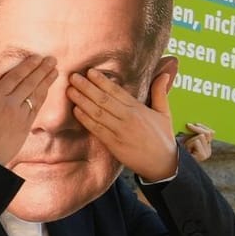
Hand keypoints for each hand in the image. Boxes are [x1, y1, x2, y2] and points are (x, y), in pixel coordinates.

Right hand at [0, 51, 56, 165]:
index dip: (27, 66)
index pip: (14, 77)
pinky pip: (37, 107)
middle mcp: (10, 105)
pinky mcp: (25, 126)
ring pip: (36, 94)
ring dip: (46, 81)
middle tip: (52, 59)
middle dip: (41, 70)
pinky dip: (43, 96)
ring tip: (54, 71)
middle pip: (29, 83)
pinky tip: (47, 90)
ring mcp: (20, 116)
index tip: (36, 57)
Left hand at [67, 65, 178, 180]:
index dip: (102, 81)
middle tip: (73, 77)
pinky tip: (76, 110)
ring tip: (70, 90)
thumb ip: (160, 92)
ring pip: (97, 113)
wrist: (163, 164)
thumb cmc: (162, 137)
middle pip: (103, 99)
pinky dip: (85, 119)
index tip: (90, 72)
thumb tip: (165, 73)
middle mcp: (128, 118)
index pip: (116, 91)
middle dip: (86, 87)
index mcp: (138, 109)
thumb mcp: (164, 113)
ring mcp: (120, 131)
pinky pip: (96, 129)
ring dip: (82, 101)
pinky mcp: (113, 144)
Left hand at [179, 122, 214, 163]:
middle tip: (187, 127)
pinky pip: (196, 141)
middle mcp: (209, 150)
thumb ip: (192, 134)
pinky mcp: (203, 155)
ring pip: (201, 136)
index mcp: (207, 146)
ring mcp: (207, 154)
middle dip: (196, 129)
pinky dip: (189, 143)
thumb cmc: (178, 151)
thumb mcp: (186, 140)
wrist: (174, 164)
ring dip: (190, 139)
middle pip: (208, 133)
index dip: (201, 127)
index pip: (211, 132)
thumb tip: (191, 124)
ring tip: (185, 147)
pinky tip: (186, 150)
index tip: (190, 125)